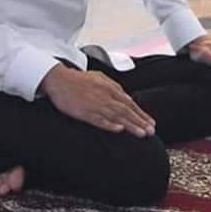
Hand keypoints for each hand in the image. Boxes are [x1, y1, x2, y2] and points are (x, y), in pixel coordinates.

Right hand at [41, 65, 155, 137]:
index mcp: (109, 87)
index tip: (150, 123)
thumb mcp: (99, 78)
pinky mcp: (84, 112)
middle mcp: (105, 96)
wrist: (59, 79)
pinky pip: (99, 120)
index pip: (130, 103)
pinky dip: (110, 124)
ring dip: (130, 125)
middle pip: (126, 110)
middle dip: (140, 122)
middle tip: (151, 131)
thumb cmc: (78, 79)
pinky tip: (119, 130)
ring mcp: (95, 104)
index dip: (141, 114)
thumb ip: (112, 87)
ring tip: (142, 134)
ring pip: (117, 116)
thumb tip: (124, 96)